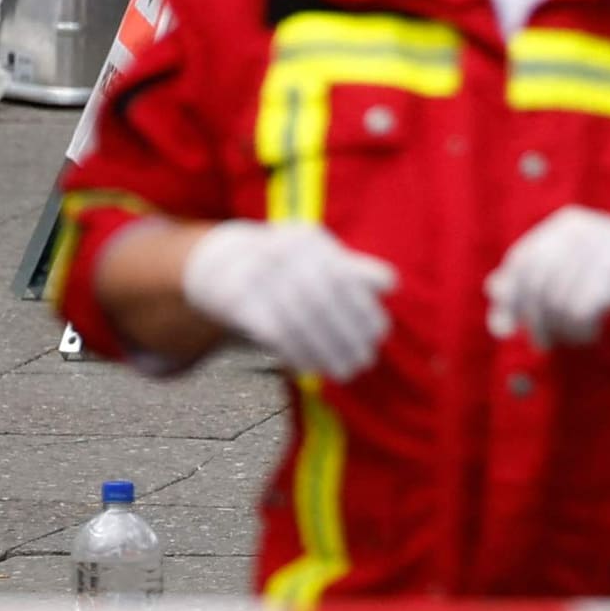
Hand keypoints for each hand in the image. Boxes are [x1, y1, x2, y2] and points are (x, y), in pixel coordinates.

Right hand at [180, 220, 399, 381]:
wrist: (217, 263)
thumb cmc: (280, 266)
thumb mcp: (315, 258)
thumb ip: (351, 270)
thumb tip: (392, 284)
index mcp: (308, 239)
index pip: (344, 276)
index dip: (363, 306)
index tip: (378, 334)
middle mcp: (282, 251)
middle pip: (323, 300)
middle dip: (348, 334)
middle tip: (365, 361)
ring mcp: (256, 274)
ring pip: (300, 320)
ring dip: (326, 351)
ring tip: (344, 371)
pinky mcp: (236, 299)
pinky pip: (274, 332)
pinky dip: (296, 353)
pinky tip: (311, 368)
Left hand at [487, 208, 609, 346]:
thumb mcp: (582, 265)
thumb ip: (540, 273)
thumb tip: (492, 288)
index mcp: (564, 225)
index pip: (519, 261)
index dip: (509, 298)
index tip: (505, 328)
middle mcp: (575, 232)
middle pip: (531, 285)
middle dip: (533, 320)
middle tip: (545, 343)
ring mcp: (594, 251)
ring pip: (553, 303)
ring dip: (561, 329)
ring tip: (579, 335)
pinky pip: (577, 313)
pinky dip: (581, 331)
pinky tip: (593, 333)